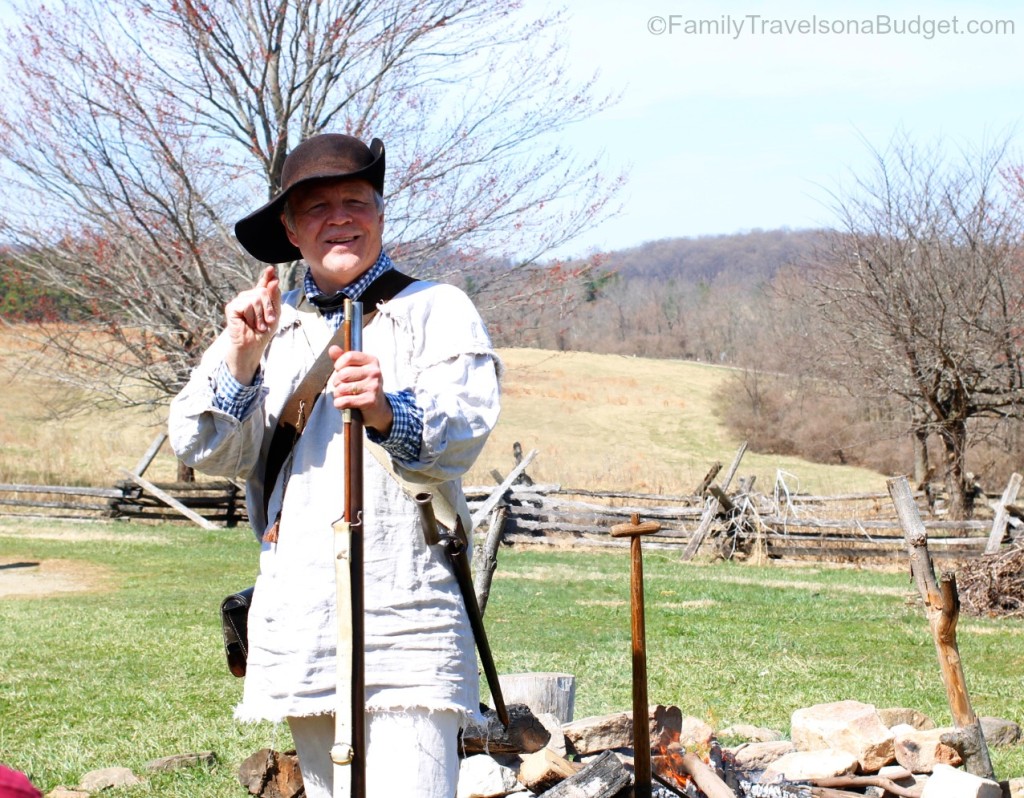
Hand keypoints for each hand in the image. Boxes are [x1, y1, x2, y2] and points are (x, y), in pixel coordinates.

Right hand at [223, 266, 280, 383]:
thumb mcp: (274, 313)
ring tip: (258, 325)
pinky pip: (246, 304)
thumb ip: (274, 297)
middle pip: (263, 291)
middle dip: (268, 309)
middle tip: (267, 322)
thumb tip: (274, 280)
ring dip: (260, 315)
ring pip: (256, 298)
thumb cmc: (263, 331)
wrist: (253, 345)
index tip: (271, 269)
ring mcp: (239, 301)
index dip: (267, 276)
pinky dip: (251, 317)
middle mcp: (248, 297)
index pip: (263, 284)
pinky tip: (248, 324)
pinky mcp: (231, 307)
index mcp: (258, 298)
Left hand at [329, 346, 392, 434]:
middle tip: (340, 386)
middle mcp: (375, 372)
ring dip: (337, 394)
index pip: (349, 356)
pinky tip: (342, 403)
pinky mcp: (370, 400)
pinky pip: (345, 401)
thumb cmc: (363, 385)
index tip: (339, 370)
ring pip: (342, 388)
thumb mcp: (355, 369)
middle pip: (343, 374)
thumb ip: (342, 358)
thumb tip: (332, 349)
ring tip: (343, 395)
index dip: (339, 364)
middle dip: (336, 382)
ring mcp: (373, 386)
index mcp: (371, 361)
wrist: (378, 407)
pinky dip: (339, 404)